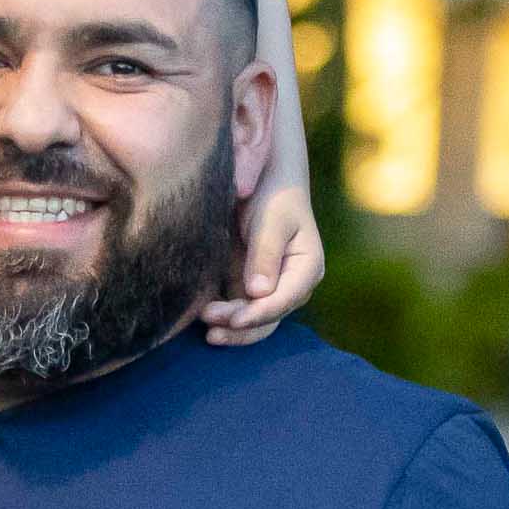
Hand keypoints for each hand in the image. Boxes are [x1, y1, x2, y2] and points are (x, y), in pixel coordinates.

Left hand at [198, 156, 326, 345]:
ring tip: (207, 328)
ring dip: (231, 328)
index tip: (235, 319)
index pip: (284, 299)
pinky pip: (238, 311)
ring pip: (254, 322)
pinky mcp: (247, 287)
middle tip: (210, 324)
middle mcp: (291, 286)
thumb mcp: (272, 219)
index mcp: (306, 268)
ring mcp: (270, 289)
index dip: (260, 314)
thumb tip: (258, 293)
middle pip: (269, 318)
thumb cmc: (273, 195)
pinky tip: (202, 318)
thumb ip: (265, 253)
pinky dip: (223, 318)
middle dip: (241, 326)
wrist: (263, 180)